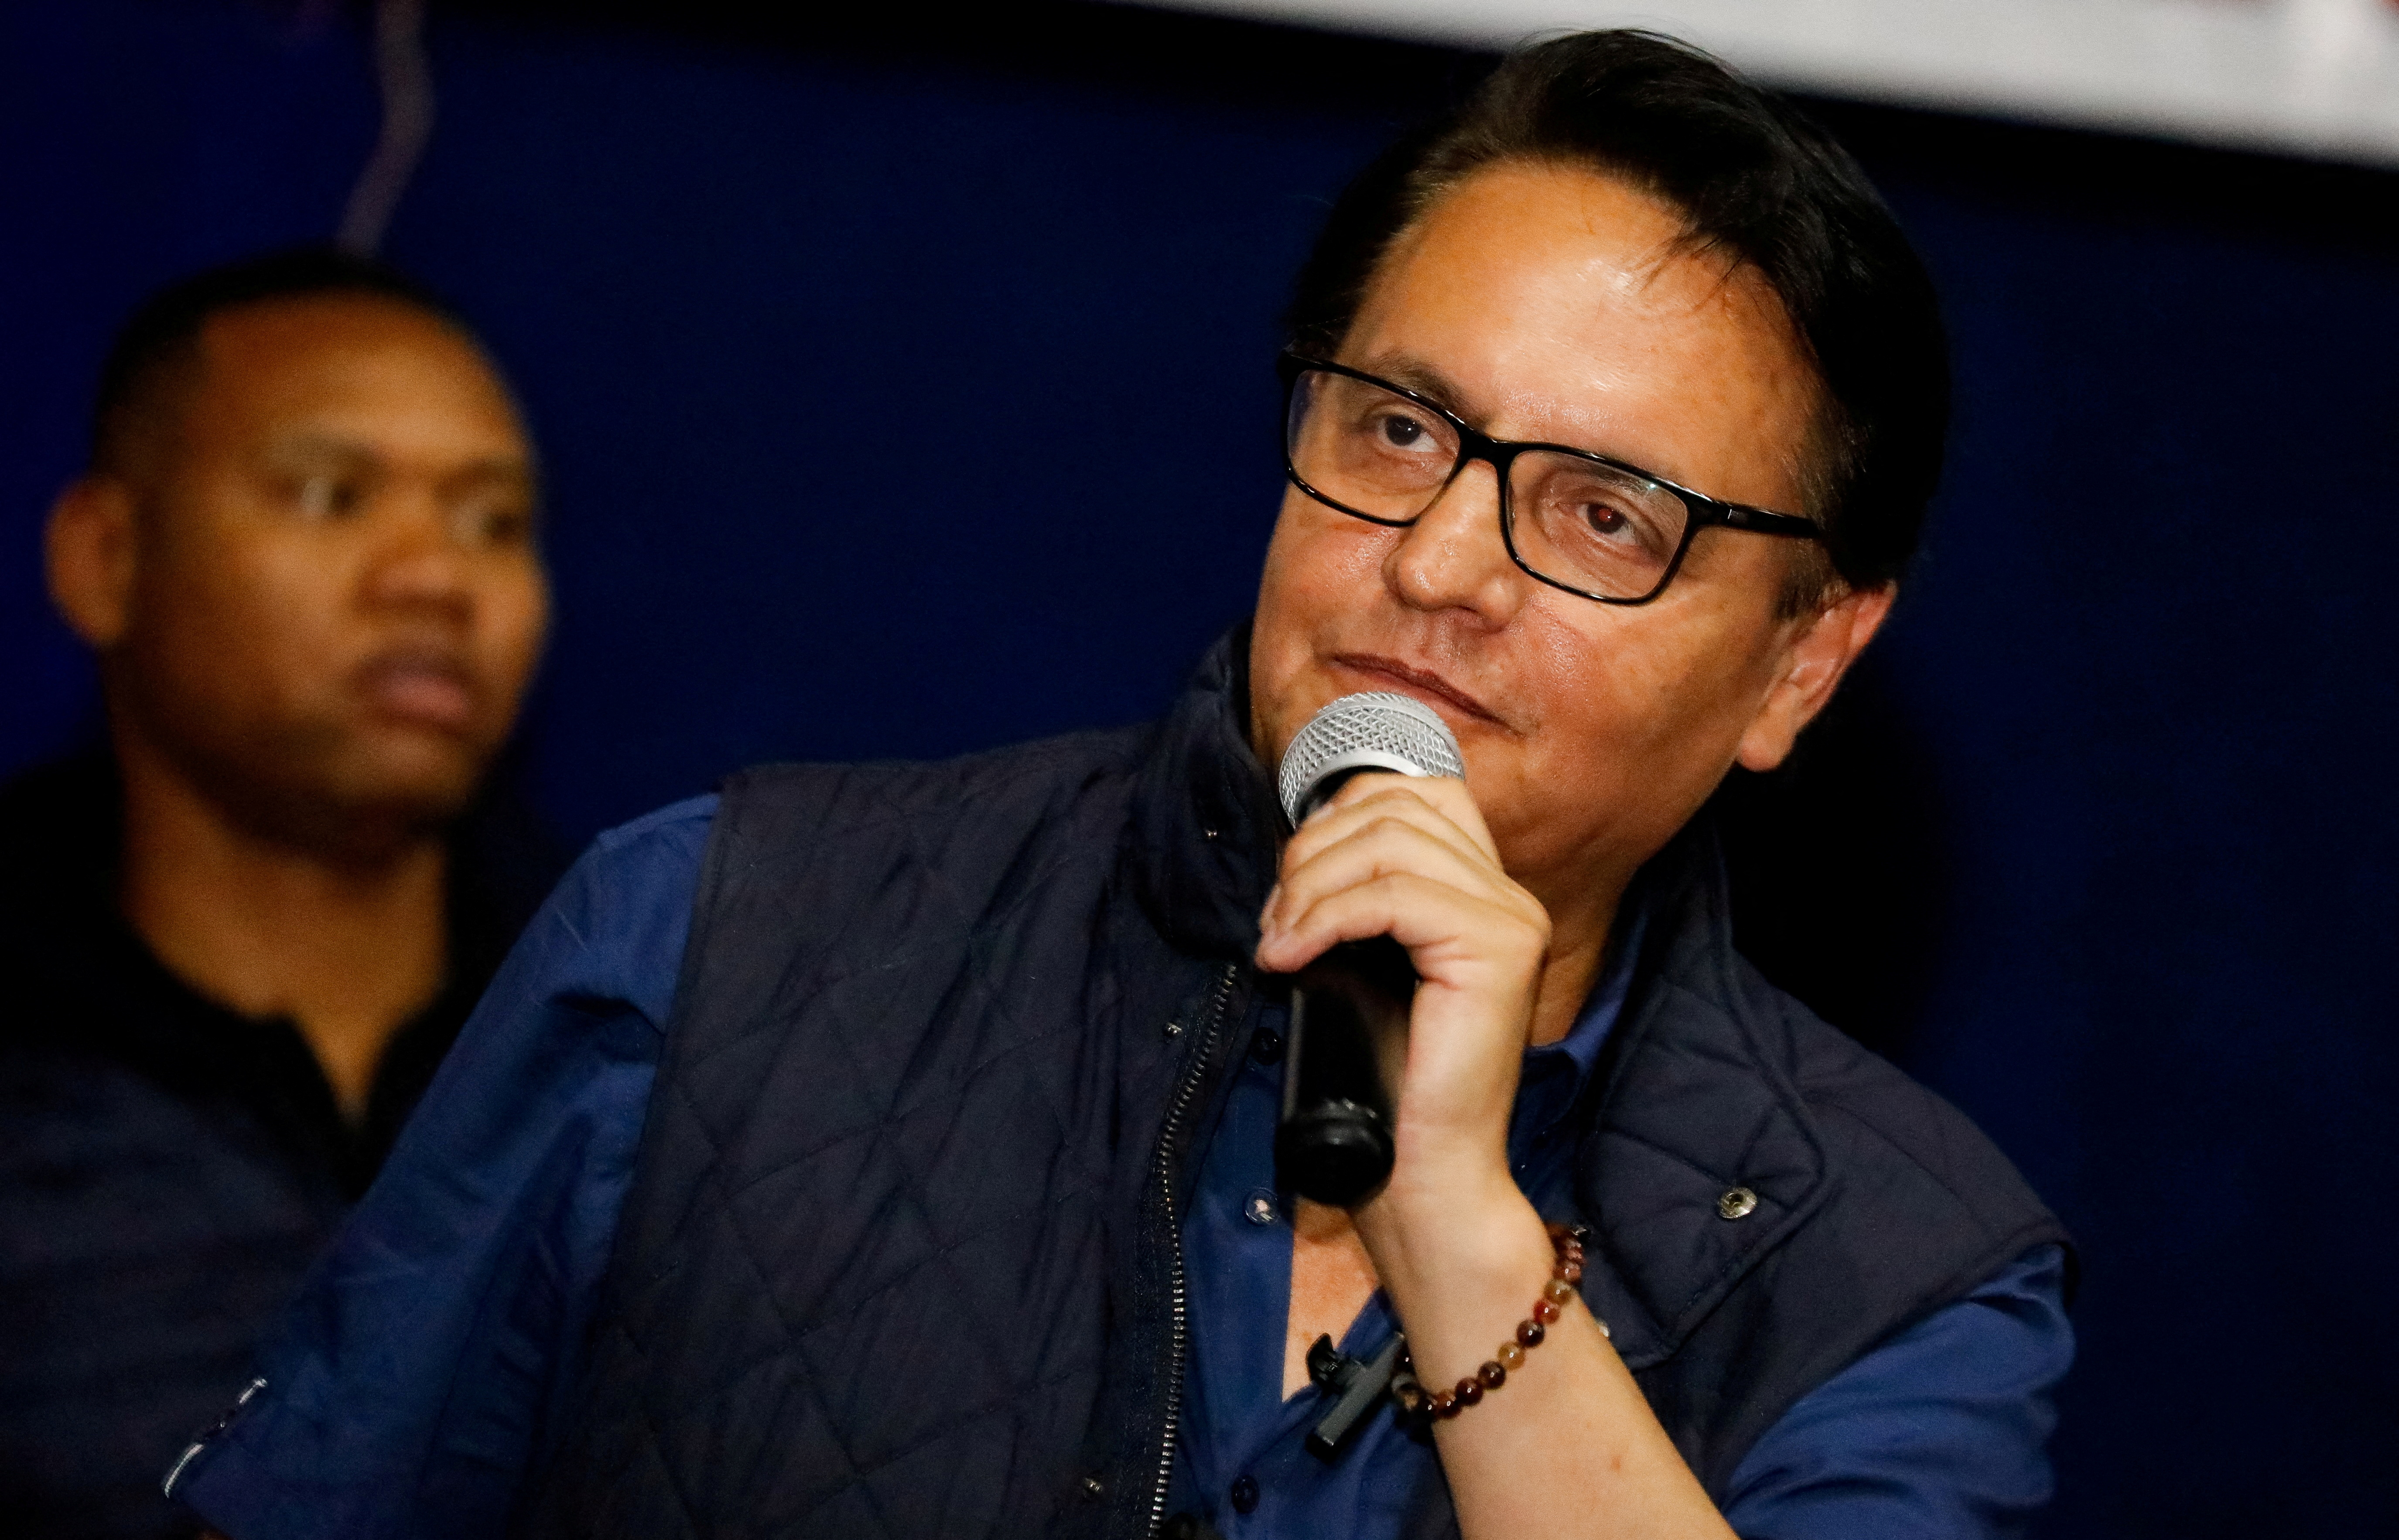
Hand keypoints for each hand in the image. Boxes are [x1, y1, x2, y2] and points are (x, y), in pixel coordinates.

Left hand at [1253, 771, 1551, 1201]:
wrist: (1427, 1172)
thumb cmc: (1390, 1082)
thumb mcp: (1368, 968)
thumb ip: (1360, 905)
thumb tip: (1298, 860)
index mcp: (1485, 893)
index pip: (1416, 795)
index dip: (1338, 817)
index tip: (1291, 887)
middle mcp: (1509, 897)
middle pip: (1395, 810)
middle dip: (1312, 852)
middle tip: (1274, 922)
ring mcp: (1511, 919)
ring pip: (1391, 842)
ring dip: (1312, 883)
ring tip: (1279, 941)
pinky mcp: (1497, 948)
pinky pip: (1393, 895)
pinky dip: (1327, 917)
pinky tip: (1292, 956)